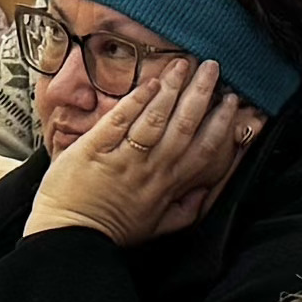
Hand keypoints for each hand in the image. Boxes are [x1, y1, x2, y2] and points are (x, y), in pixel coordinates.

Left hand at [27, 64, 256, 243]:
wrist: (69, 238)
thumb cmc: (111, 231)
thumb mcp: (157, 228)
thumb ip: (185, 211)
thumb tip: (207, 195)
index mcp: (168, 185)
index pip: (204, 149)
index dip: (222, 123)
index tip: (232, 100)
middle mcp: (151, 168)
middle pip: (184, 125)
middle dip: (201, 94)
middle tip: (213, 68)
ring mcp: (123, 157)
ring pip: (155, 119)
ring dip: (172, 89)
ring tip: (185, 63)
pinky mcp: (94, 149)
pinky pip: (120, 121)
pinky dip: (136, 100)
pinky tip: (150, 82)